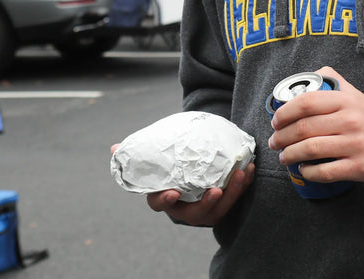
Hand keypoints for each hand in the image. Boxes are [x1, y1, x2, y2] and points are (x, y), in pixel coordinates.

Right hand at [109, 141, 253, 227]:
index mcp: (165, 197)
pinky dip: (244, 184)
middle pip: (196, 213)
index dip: (164, 200)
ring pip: (219, 209)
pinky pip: (235, 197)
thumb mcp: (155, 157)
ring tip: (241, 174)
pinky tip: (250, 168)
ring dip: (233, 193)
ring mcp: (206, 207)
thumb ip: (138, 154)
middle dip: (208, 204)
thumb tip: (114, 149)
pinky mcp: (224, 201)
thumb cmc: (171, 161)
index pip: (159, 204)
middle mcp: (186, 207)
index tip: (173, 192)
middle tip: (217, 190)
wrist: (194, 161)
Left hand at [267, 66, 363, 183]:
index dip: (284, 112)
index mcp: (345, 101)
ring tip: (284, 156)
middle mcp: (349, 120)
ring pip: (311, 150)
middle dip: (281, 137)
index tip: (275, 120)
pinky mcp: (358, 167)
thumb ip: (334, 80)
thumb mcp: (356, 94)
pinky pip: (325, 172)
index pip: (306, 102)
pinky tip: (303, 170)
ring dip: (290, 155)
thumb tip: (310, 75)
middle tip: (274, 142)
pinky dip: (309, 172)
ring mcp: (354, 145)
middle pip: (304, 128)